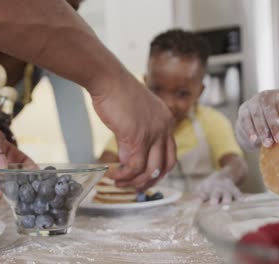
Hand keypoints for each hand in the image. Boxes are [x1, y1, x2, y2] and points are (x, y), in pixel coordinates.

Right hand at [92, 75, 176, 190]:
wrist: (108, 79)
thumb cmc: (115, 92)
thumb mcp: (131, 117)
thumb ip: (132, 139)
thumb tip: (126, 160)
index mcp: (166, 120)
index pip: (170, 153)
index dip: (159, 169)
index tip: (145, 177)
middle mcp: (164, 128)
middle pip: (166, 165)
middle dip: (151, 180)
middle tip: (136, 187)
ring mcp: (153, 133)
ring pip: (150, 169)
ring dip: (135, 182)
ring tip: (120, 184)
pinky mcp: (138, 138)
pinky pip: (134, 166)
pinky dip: (124, 176)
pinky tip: (113, 176)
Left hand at [195, 169, 241, 204]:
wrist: (223, 175)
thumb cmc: (209, 187)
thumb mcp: (200, 188)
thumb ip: (195, 196)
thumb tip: (189, 203)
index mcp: (207, 190)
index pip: (203, 195)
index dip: (200, 198)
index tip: (198, 202)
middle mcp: (216, 190)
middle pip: (215, 195)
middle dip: (214, 199)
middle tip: (213, 204)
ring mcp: (226, 190)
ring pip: (227, 196)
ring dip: (226, 200)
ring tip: (227, 206)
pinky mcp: (235, 190)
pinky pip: (238, 194)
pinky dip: (240, 197)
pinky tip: (243, 202)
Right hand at [236, 90, 278, 149]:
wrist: (258, 118)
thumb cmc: (277, 120)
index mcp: (278, 95)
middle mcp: (263, 96)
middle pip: (268, 111)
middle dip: (274, 126)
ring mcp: (251, 103)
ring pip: (256, 117)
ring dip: (262, 131)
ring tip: (268, 144)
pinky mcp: (242, 111)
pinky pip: (245, 122)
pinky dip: (250, 132)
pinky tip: (255, 140)